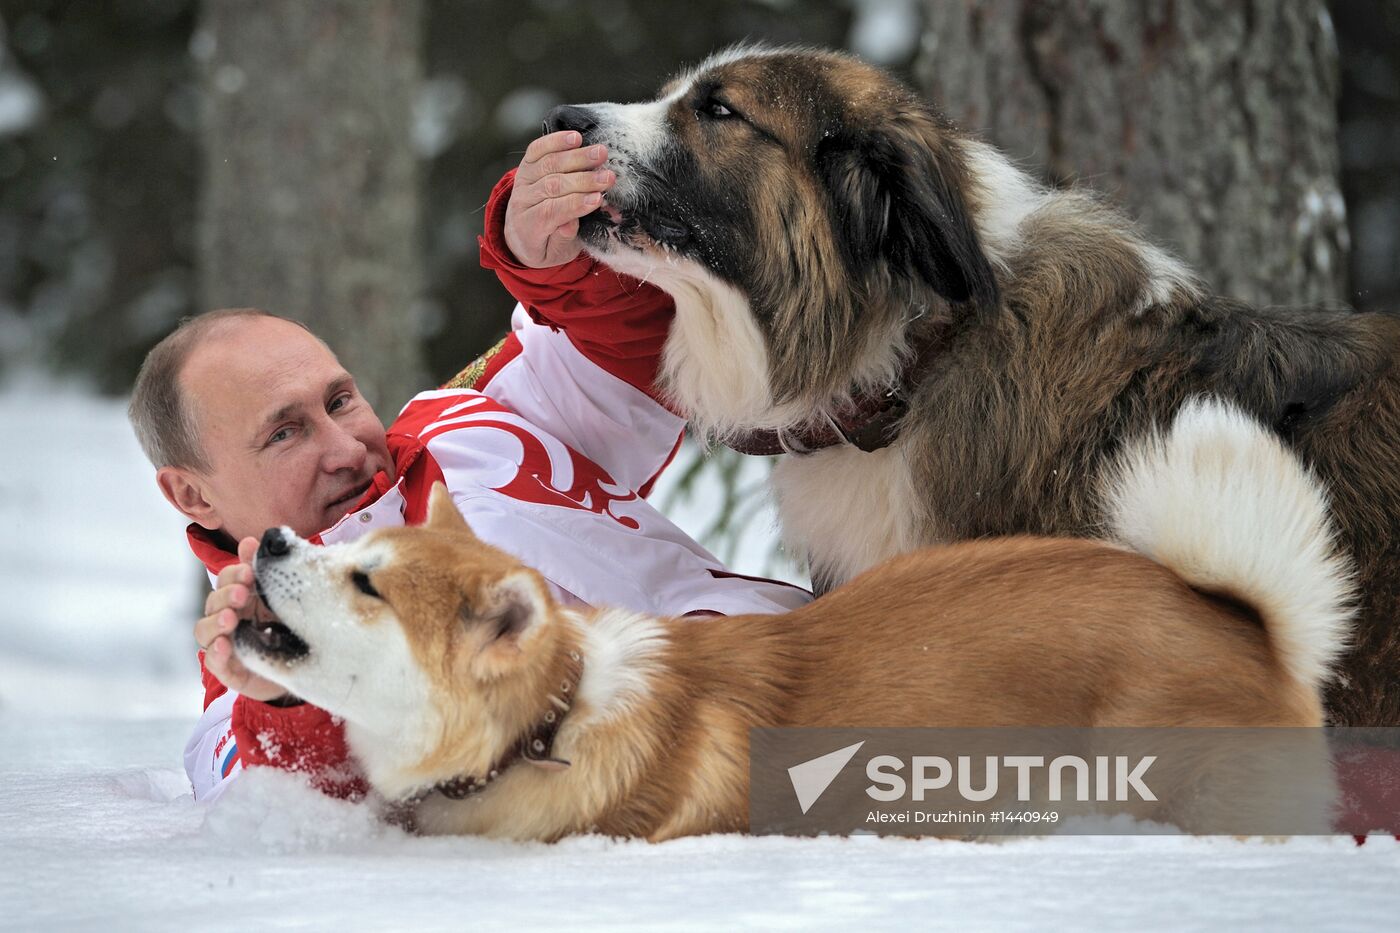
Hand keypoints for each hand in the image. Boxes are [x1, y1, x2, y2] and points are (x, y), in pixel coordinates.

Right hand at [195, 536, 289, 703]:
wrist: (307, 665)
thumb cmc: (290, 625)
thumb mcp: (282, 596)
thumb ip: (266, 570)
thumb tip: (250, 540)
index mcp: (239, 597)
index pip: (225, 579)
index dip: (232, 574)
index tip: (249, 572)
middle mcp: (227, 618)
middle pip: (213, 602)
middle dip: (225, 596)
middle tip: (242, 593)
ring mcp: (225, 644)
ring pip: (204, 630)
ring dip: (215, 622)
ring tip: (231, 618)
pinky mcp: (229, 669)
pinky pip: (214, 662)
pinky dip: (216, 653)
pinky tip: (225, 645)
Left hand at [504, 130, 614, 267]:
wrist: (521, 234)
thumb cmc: (546, 245)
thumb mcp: (556, 253)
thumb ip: (563, 239)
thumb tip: (571, 223)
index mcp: (529, 227)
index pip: (551, 212)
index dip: (575, 204)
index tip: (599, 199)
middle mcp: (522, 201)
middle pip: (552, 185)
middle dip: (583, 180)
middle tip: (608, 177)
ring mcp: (523, 180)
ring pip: (548, 165)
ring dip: (577, 157)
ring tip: (601, 154)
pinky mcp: (526, 165)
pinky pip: (538, 149)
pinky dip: (556, 141)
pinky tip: (576, 137)